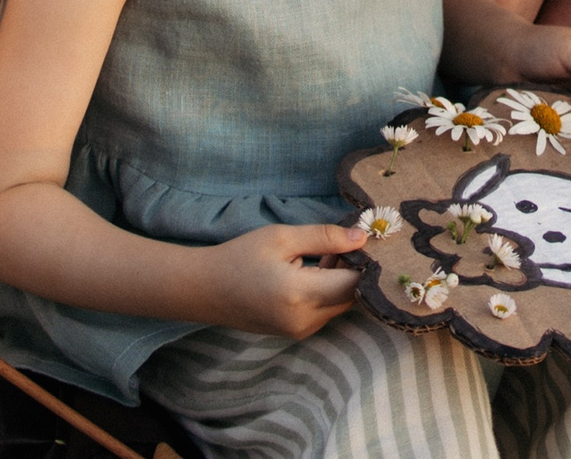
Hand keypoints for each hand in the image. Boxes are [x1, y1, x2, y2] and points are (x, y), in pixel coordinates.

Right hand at [200, 223, 366, 336]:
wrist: (204, 289)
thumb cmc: (241, 257)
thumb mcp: (282, 237)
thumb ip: (325, 237)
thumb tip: (362, 238)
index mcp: (300, 295)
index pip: (355, 283)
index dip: (366, 261)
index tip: (366, 240)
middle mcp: (304, 320)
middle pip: (352, 296)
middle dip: (355, 270)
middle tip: (344, 242)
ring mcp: (299, 331)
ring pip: (341, 305)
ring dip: (341, 280)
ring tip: (324, 253)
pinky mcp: (295, 333)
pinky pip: (326, 311)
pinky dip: (328, 291)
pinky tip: (313, 270)